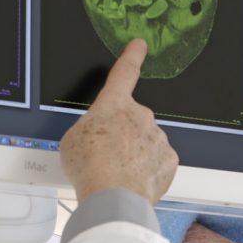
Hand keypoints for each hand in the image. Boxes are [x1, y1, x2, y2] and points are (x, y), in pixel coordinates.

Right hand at [60, 39, 177, 204]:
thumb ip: (89, 128)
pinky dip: (147, 171)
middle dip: (122, 135)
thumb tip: (96, 137)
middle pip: (132, 120)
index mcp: (115, 105)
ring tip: (117, 174)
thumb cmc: (90, 167)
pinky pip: (157, 162)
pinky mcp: (169, 161)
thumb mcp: (73, 139)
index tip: (139, 46)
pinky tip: (132, 181)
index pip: (124, 73)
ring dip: (134, 155)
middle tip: (106, 157)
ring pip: (146, 142)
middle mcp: (141, 116)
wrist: (113, 196)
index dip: (132, 57)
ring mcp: (158, 138)